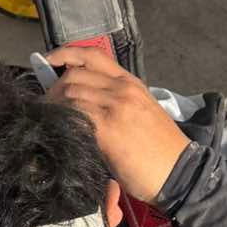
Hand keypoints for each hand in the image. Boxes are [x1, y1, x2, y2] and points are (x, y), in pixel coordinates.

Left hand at [44, 48, 189, 201]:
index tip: (49, 59)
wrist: (179, 172)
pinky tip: (58, 131)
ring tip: (50, 121)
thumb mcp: (141, 112)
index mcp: (131, 83)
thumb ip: (114, 102)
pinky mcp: (108, 129)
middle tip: (46, 106)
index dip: (66, 53)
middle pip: (74, 75)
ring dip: (53, 106)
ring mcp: (115, 107)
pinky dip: (60, 120)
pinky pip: (74, 116)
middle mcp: (122, 89)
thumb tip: (81, 102)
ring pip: (70, 94)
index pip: (93, 55)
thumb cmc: (160, 149)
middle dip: (53, 89)